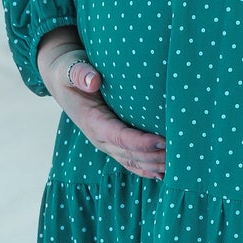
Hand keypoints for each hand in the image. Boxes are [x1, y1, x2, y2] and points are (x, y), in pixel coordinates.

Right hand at [36, 26, 165, 179]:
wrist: (62, 79)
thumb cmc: (70, 71)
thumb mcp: (71, 69)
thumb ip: (81, 74)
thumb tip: (93, 80)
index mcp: (91, 121)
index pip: (119, 136)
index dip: (141, 142)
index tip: (163, 141)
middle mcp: (99, 137)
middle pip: (129, 153)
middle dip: (154, 156)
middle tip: (180, 153)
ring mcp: (105, 142)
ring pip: (131, 161)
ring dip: (153, 165)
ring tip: (178, 164)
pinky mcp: (111, 143)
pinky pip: (129, 161)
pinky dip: (146, 169)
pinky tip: (163, 173)